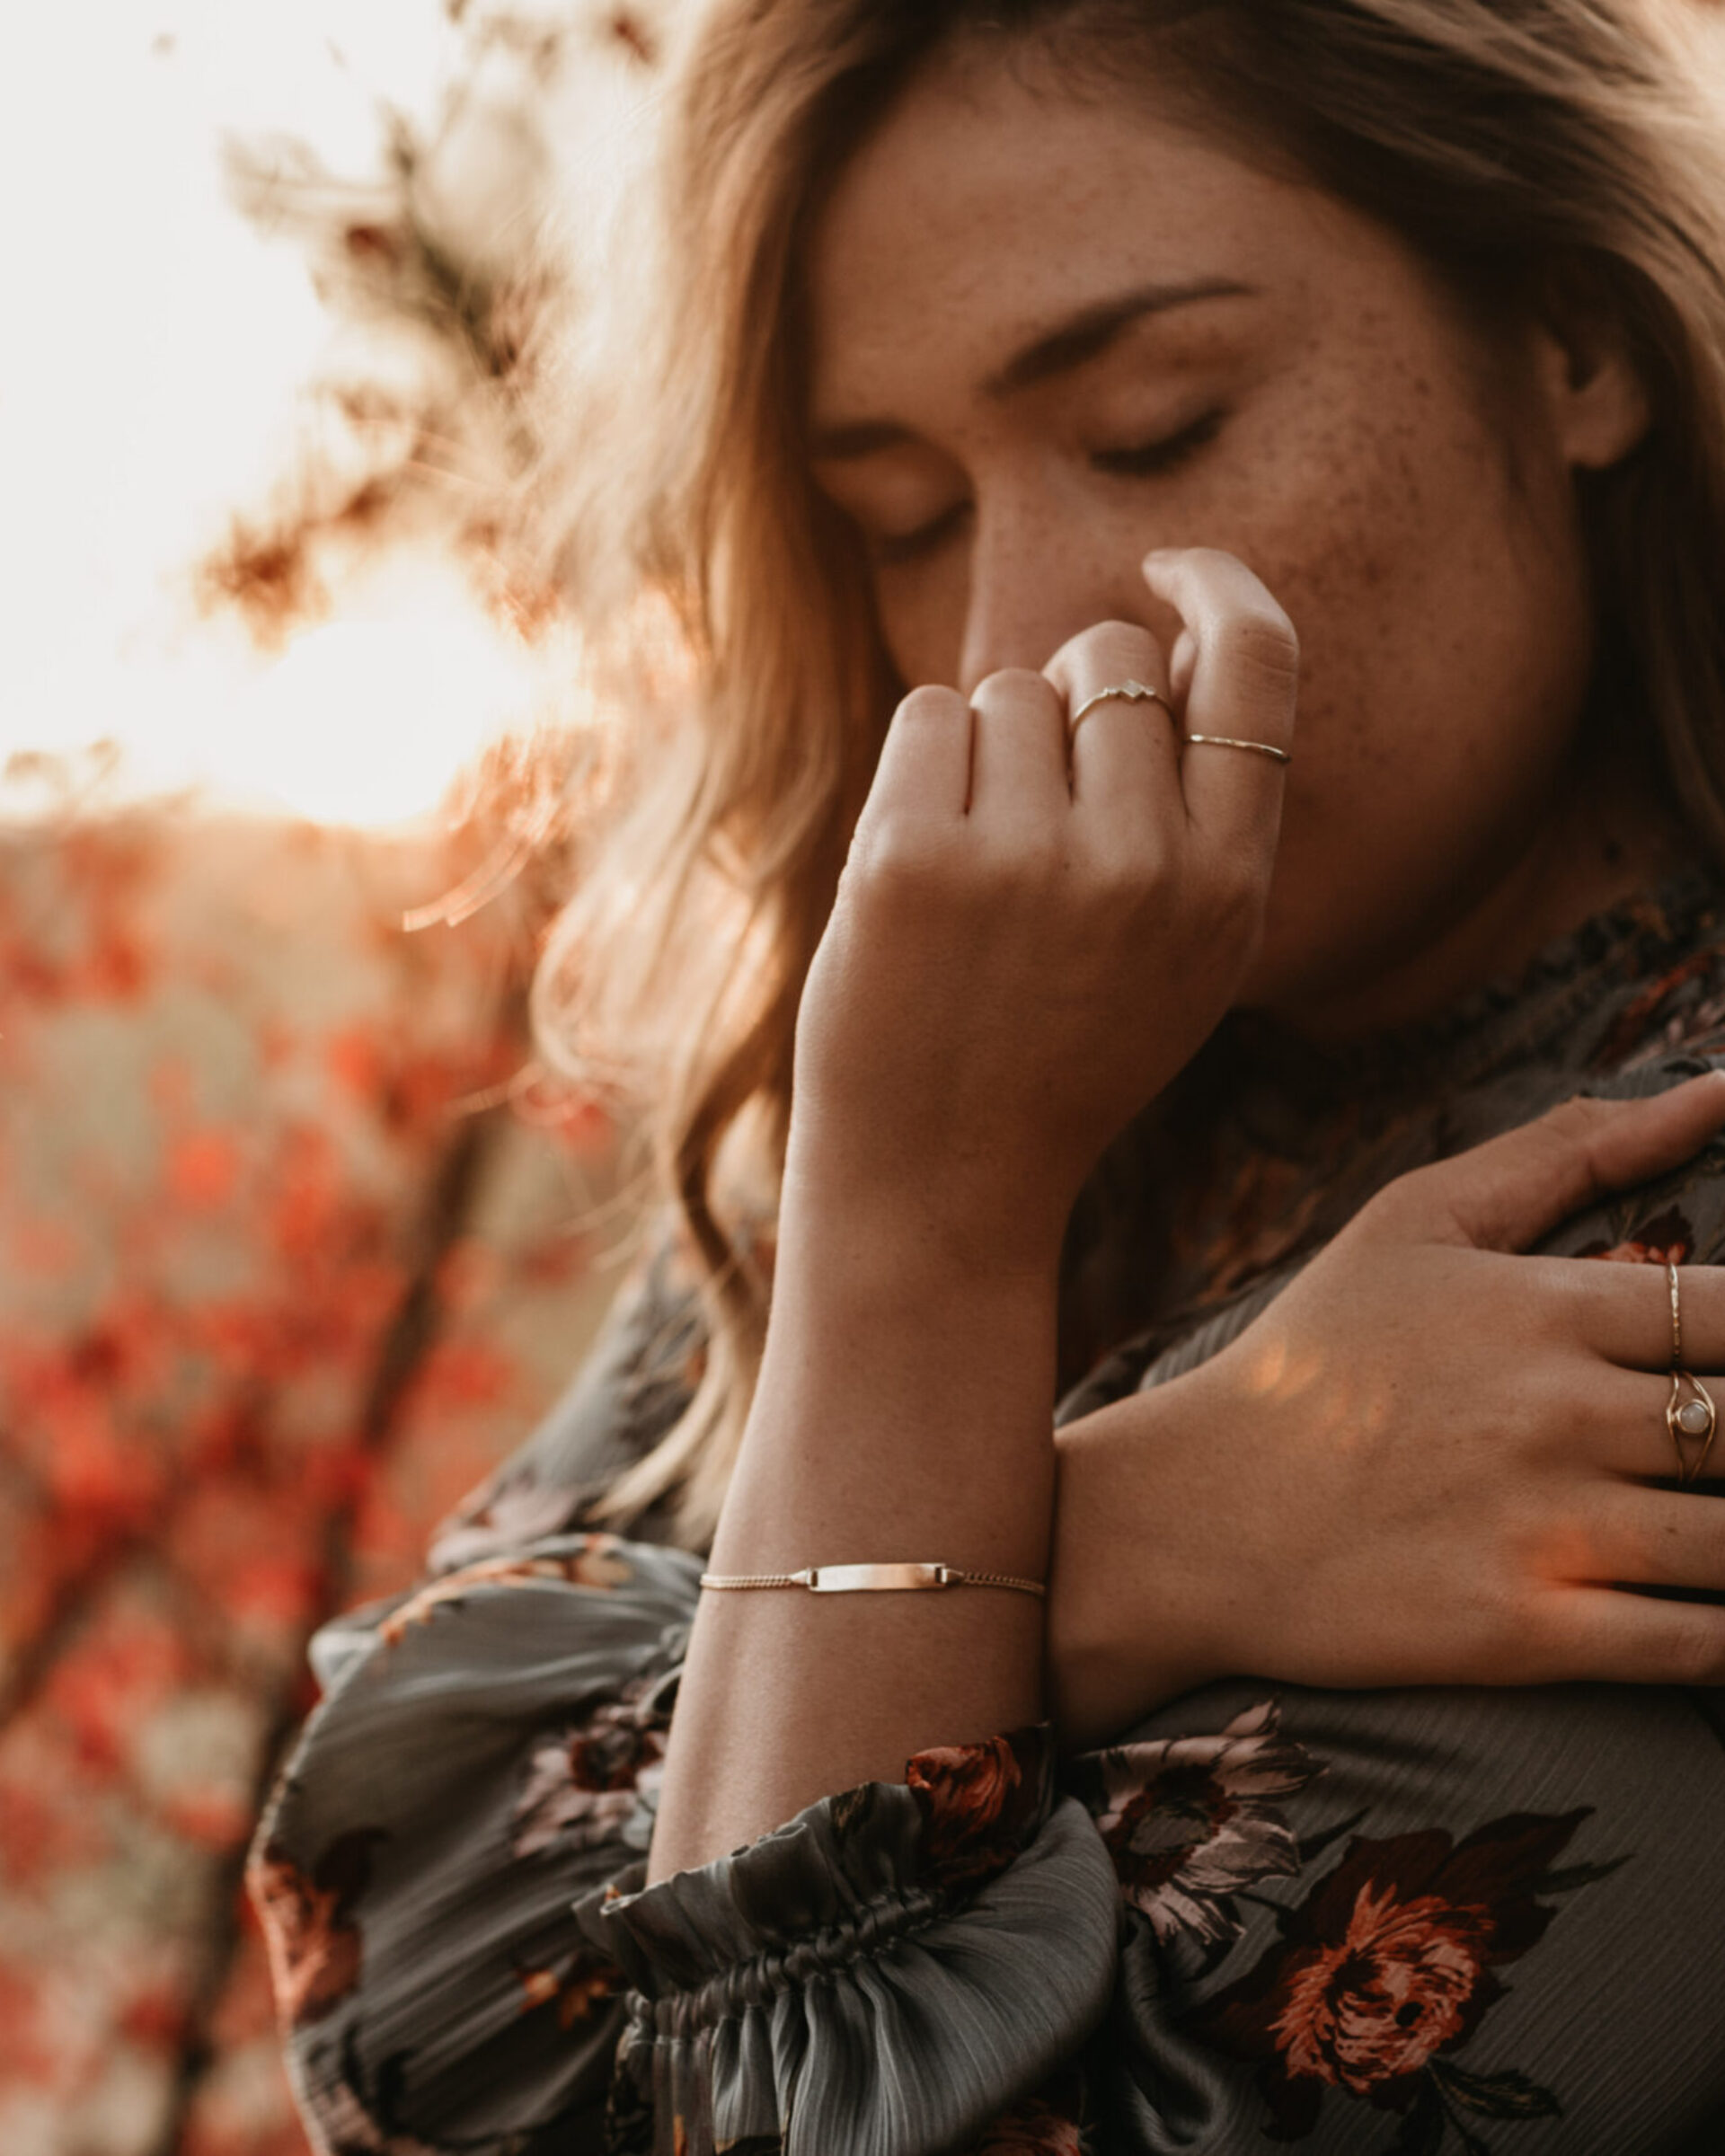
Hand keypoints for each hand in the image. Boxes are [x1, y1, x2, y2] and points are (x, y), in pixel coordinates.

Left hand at [784, 548, 1297, 1274]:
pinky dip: (921, 771)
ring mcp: (1025, 859)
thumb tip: (1183, 634)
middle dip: (1066, 703)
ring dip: (987, 754)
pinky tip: (920, 869)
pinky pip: (930, 717)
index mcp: (1231, 887)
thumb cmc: (1058, 1052)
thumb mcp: (1183, 953)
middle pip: (1108, 663)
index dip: (1218, 587)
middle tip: (1032, 817)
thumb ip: (1203, 812)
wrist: (941, 1181)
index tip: (1172, 565)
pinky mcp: (911, 856)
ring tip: (978, 878)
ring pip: (1010, 691)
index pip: (1259, 664)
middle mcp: (1143, 865)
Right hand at [1048, 1076, 1724, 1748]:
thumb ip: (1569, 1150)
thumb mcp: (1416, 1221)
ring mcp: (1547, 1529)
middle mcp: (1560, 1414)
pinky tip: (1714, 1608)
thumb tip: (1715, 1088)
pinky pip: (1697, 1647)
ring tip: (1711, 1509)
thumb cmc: (1314, 1359)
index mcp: (1546, 1308)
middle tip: (1719, 1434)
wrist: (1196, 1516)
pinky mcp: (1528, 1635)